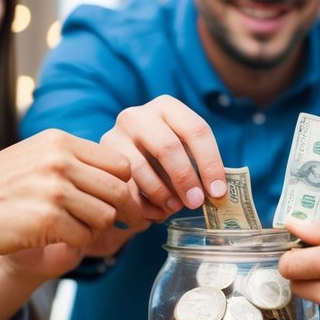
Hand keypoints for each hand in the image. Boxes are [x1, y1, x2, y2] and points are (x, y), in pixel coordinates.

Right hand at [0, 129, 144, 289]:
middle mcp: (59, 160)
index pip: (118, 161)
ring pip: (106, 214)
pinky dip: (80, 242)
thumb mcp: (31, 157)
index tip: (129, 200)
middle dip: (130, 210)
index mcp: (58, 141)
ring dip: (99, 229)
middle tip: (134, 224)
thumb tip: (117, 174)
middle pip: (120, 188)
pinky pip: (85, 236)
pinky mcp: (47, 220)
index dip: (128, 184)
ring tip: (82, 231)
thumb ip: (70, 160)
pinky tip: (62, 239)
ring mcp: (53, 189)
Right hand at [100, 95, 226, 220]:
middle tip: (196, 202)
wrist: (121, 159)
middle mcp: (138, 115)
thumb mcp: (181, 151)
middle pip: (168, 147)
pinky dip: (141, 204)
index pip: (196, 130)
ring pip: (140, 168)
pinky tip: (155, 213)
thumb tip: (216, 194)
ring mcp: (116, 134)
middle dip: (185, 179)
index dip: (210, 163)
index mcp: (167, 106)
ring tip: (174, 209)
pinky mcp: (101, 158)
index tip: (218, 192)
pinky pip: (122, 185)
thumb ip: (197, 166)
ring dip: (161, 194)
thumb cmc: (161, 157)